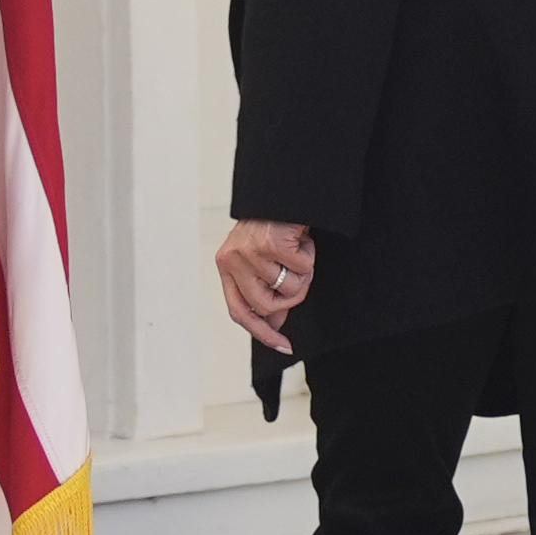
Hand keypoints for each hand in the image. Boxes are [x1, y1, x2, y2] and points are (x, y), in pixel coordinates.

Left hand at [215, 218, 317, 350]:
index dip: (262, 332)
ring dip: (303, 273)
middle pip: (265, 306)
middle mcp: (233, 259)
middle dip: (290, 298)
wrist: (283, 189)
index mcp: (227, 266)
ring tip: (299, 251)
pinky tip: (302, 239)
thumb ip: (263, 291)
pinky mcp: (272, 242)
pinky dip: (309, 256)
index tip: (283, 345)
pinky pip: (302, 267)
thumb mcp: (261, 260)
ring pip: (287, 288)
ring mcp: (250, 251)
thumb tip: (273, 324)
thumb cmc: (274, 225)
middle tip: (300, 276)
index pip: (240, 312)